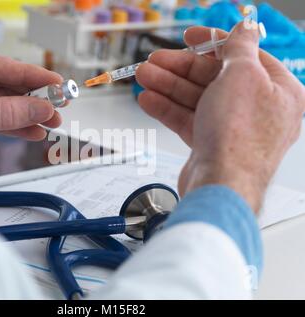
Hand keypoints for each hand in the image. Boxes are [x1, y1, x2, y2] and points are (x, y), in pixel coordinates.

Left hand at [0, 42, 62, 172]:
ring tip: (51, 120)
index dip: (31, 75)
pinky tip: (34, 130)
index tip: (55, 82)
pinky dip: (17, 126)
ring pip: (5, 103)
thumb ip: (6, 112)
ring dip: (29, 113)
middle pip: (5, 84)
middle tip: (58, 104)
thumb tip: (40, 107)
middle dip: (33, 98)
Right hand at [136, 22, 304, 211]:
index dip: (212, 42)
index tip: (189, 36)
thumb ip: (240, 47)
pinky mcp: (211, 143)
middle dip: (179, 68)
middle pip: (212, 78)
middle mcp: (256, 109)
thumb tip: (245, 28)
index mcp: (276, 89)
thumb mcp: (243, 75)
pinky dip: (168, 109)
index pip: (242, 56)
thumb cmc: (240, 136)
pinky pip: (189, 120)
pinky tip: (148, 100)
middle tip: (153, 62)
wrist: (221, 186)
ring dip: (167, 87)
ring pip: (196, 99)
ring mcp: (232, 128)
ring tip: (143, 77)